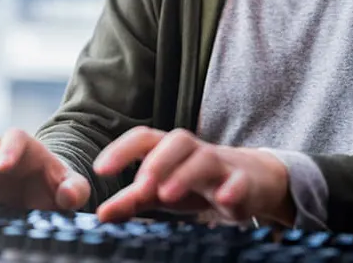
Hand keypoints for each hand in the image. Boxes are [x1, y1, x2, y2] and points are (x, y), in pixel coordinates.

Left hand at [91, 127, 294, 224]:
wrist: (251, 181)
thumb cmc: (197, 183)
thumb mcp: (162, 192)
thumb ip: (133, 199)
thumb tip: (100, 214)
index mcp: (170, 150)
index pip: (144, 138)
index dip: (121, 149)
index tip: (100, 169)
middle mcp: (194, 151)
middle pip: (177, 140)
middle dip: (157, 161)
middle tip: (140, 185)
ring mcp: (221, 164)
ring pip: (205, 158)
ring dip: (185, 174)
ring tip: (166, 195)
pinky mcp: (244, 182)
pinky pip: (239, 181)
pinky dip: (231, 188)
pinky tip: (221, 200)